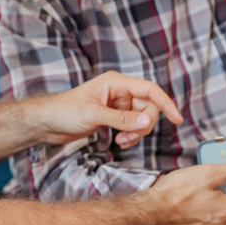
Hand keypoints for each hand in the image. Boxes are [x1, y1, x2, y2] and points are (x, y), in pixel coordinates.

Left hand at [29, 71, 184, 147]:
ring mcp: (117, 104)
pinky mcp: (113, 116)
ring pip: (142, 118)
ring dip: (136, 132)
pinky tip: (119, 142)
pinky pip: (132, 125)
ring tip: (121, 141)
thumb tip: (148, 120)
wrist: (47, 123)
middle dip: (144, 125)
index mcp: (116, 82)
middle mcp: (119, 91)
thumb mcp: (94, 115)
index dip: (166, 103)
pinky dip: (130, 135)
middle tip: (129, 138)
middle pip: (148, 107)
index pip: (149, 90)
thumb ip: (122, 119)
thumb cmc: (64, 112)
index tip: (177, 119)